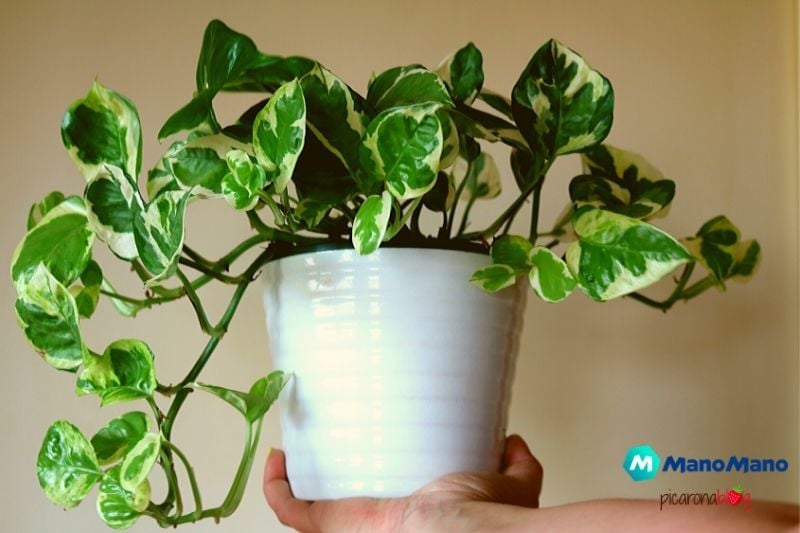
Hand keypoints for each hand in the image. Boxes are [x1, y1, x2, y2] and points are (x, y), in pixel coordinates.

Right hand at [264, 435, 542, 531]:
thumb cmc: (483, 519)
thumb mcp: (509, 485)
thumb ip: (519, 466)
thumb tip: (515, 442)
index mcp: (413, 521)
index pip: (383, 509)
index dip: (368, 484)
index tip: (360, 451)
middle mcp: (378, 530)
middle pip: (341, 511)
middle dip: (327, 482)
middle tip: (321, 445)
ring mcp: (350, 530)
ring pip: (309, 513)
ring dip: (293, 482)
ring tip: (293, 448)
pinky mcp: (329, 524)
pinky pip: (290, 510)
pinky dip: (276, 487)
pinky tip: (277, 458)